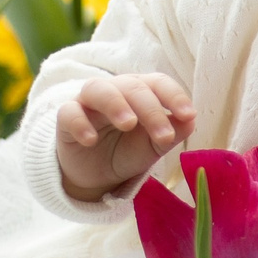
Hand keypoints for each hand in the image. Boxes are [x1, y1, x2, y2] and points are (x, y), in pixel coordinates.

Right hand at [54, 73, 195, 201]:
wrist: (96, 174)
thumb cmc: (128, 150)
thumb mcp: (154, 146)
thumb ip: (174, 132)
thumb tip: (191, 120)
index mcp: (141, 92)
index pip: (158, 83)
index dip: (174, 96)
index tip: (188, 115)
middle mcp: (115, 90)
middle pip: (133, 88)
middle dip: (151, 110)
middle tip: (164, 136)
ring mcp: (88, 102)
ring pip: (99, 89)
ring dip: (116, 104)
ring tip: (129, 124)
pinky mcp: (66, 117)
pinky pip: (69, 113)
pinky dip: (80, 124)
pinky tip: (91, 140)